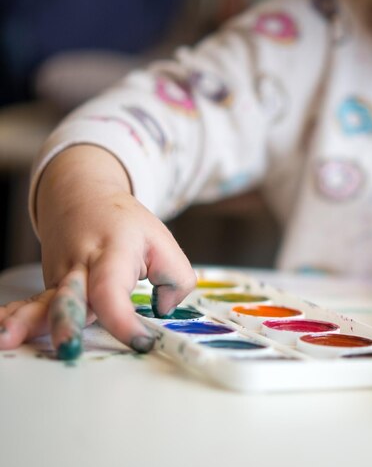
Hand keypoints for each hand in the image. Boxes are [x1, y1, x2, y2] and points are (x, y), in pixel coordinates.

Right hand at [0, 146, 196, 357]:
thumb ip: (177, 278)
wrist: (83, 198)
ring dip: (24, 323)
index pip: (112, 289)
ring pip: (43, 302)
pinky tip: (0, 335)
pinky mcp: (51, 288)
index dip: (123, 318)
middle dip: (66, 324)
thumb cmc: (125, 225)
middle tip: (67, 350)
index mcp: (111, 252)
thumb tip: (163, 310)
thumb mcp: (163, 242)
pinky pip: (34, 306)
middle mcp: (80, 266)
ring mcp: (60, 278)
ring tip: (5, 341)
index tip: (142, 342)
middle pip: (70, 295)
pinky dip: (14, 318)